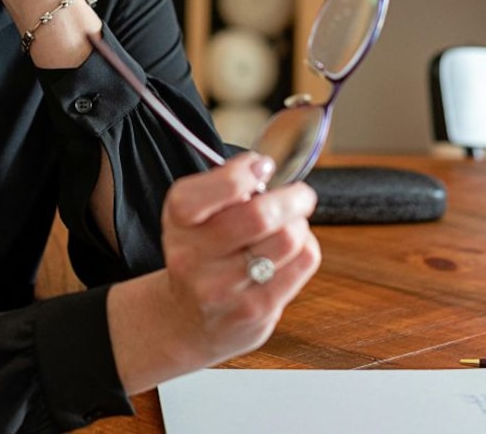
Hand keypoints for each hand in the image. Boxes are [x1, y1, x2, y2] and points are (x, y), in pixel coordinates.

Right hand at [108, 153, 321, 391]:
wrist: (188, 320)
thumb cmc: (200, 256)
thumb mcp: (194, 217)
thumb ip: (224, 190)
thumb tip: (264, 168)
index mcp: (179, 221)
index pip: (221, 187)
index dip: (248, 171)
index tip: (262, 165)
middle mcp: (195, 256)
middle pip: (260, 216)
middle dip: (291, 197)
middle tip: (300, 194)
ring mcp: (224, 288)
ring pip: (288, 239)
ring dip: (299, 224)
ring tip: (290, 225)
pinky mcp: (256, 310)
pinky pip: (303, 263)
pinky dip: (306, 247)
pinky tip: (291, 250)